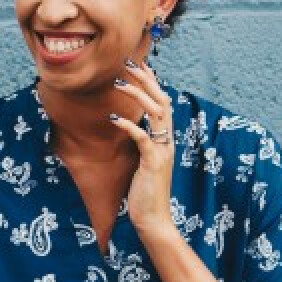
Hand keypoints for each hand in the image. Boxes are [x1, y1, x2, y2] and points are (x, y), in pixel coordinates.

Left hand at [108, 59, 182, 240]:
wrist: (154, 218)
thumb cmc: (145, 192)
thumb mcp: (144, 162)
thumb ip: (142, 143)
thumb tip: (131, 127)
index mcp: (165, 140)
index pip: (162, 103)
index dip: (152, 83)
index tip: (140, 65)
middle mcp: (167, 142)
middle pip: (162, 101)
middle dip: (146, 80)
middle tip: (129, 63)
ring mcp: (163, 151)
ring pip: (156, 113)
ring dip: (137, 95)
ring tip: (119, 83)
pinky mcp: (153, 163)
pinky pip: (143, 138)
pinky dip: (130, 126)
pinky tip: (114, 119)